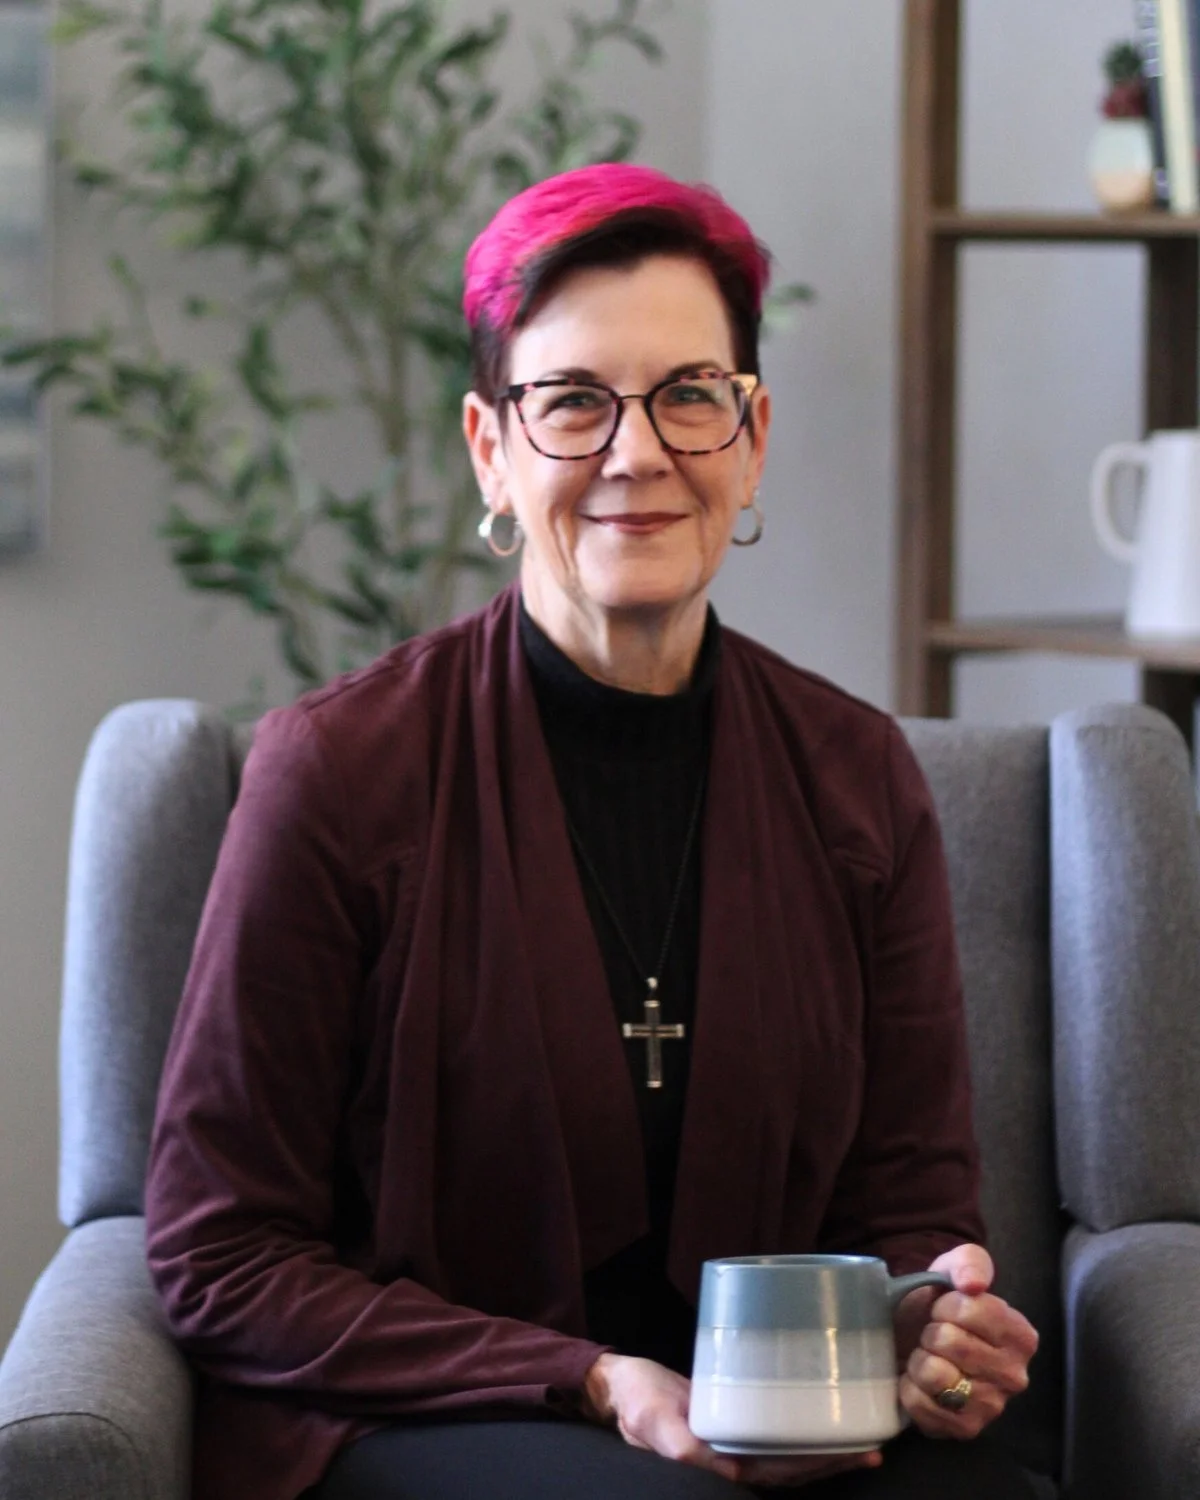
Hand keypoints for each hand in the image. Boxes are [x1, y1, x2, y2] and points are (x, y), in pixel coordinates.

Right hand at [582, 1352, 883, 1487]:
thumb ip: (678, 1444)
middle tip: (875, 1446)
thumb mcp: (652, 1422)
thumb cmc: (636, 1403)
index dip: (816, 1468)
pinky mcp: (734, 1418)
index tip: (854, 1455)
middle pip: (794, 1467)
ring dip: (824, 1446)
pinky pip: (774, 1428)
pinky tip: (820, 1410)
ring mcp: (736, 1441)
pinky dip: (800, 1424)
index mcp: (721, 1468)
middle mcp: (735, 1460)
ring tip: (863, 1433)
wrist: (621, 1385)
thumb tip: (718, 1467)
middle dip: (833, 1460)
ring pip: (789, 1451)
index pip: (780, 1475)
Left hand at [896, 1244, 1038, 1439]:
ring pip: (935, 1374)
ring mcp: (991, 1407)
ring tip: (927, 1357)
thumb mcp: (952, 1269)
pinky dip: (910, 1388)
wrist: (910, 1338)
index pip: (970, 1308)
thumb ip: (969, 1263)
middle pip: (950, 1341)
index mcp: (1021, 1335)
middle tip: (933, 1335)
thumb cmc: (936, 1305)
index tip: (942, 1309)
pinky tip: (920, 1383)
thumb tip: (973, 1283)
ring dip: (919, 1360)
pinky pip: (920, 1404)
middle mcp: (1015, 1376)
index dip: (943, 1304)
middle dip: (930, 1332)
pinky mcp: (963, 1430)